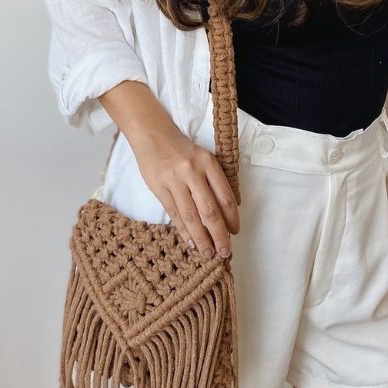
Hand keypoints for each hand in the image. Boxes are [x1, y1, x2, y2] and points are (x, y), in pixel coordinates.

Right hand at [131, 125, 239, 259]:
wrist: (152, 134)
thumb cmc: (181, 149)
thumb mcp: (203, 158)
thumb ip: (213, 181)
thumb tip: (224, 214)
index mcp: (209, 162)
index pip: (225, 196)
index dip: (232, 218)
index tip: (235, 232)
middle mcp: (193, 171)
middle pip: (210, 210)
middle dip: (219, 235)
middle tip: (224, 251)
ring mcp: (174, 180)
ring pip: (191, 216)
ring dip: (201, 239)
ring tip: (207, 253)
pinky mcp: (159, 187)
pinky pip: (175, 214)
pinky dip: (183, 231)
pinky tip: (190, 242)